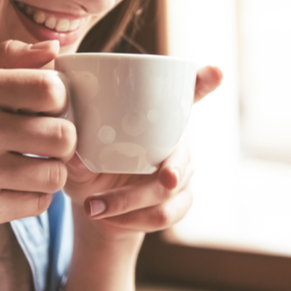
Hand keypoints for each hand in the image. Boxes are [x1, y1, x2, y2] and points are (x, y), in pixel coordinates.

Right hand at [0, 40, 73, 235]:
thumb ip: (9, 56)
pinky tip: (17, 187)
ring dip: (52, 172)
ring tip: (34, 166)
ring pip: (55, 174)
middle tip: (46, 143)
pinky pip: (39, 203)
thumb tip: (53, 48)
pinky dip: (36, 197)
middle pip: (63, 136)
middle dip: (63, 141)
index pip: (50, 89)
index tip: (47, 109)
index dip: (60, 100)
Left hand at [62, 65, 222, 238]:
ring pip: (170, 190)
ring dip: (130, 201)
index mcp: (156, 118)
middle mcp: (175, 141)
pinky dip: (133, 220)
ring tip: (93, 207)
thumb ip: (75, 151)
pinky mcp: (179, 203)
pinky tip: (107, 218)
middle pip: (182, 152)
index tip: (216, 71)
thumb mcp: (75, 154)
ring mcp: (181, 174)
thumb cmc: (89, 166)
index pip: (188, 94)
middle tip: (165, 177)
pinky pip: (166, 214)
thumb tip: (74, 150)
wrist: (96, 207)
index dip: (204, 81)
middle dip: (176, 167)